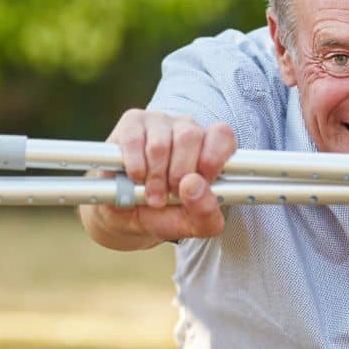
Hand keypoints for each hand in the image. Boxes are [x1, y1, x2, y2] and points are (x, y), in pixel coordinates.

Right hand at [88, 110, 236, 246]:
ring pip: (160, 144)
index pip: (222, 135)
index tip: (202, 180)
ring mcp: (159, 123)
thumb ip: (206, 213)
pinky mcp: (132, 123)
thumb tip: (194, 185)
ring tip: (152, 195)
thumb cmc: (165, 214)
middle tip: (171, 194)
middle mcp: (187, 129)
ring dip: (154, 178)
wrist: (126, 215)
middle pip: (190, 137)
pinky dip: (135, 168)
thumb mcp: (192, 225)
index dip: (213, 158)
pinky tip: (136, 178)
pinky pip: (134, 142)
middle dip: (178, 174)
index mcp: (210, 148)